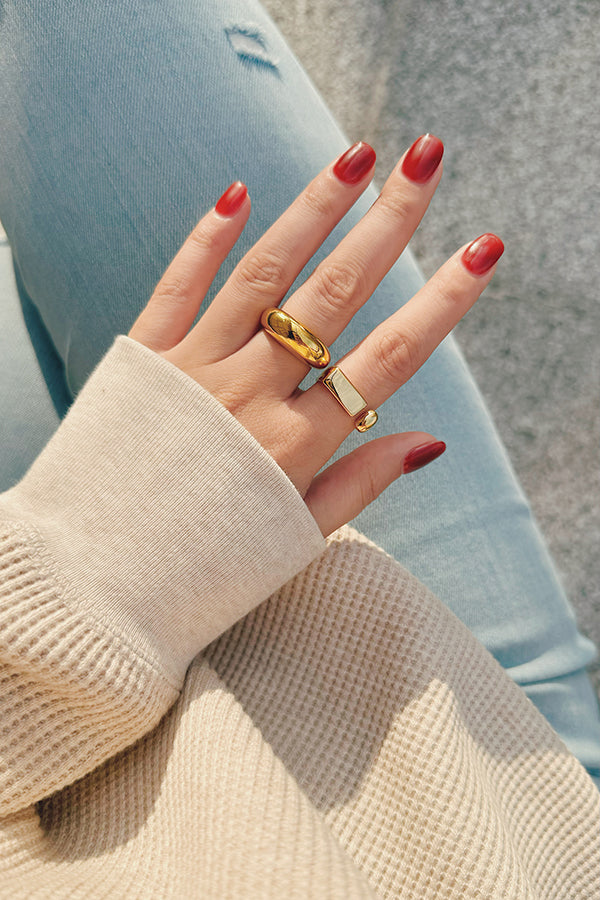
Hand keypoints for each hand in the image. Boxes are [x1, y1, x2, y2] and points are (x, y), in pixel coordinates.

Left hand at [128, 136, 502, 536]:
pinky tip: (237, 193)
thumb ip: (362, 483)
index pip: (388, 359)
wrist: (95, 583)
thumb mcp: (298, 539)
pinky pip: (176, 287)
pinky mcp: (140, 360)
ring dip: (312, 211)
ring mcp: (192, 371)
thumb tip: (431, 440)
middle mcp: (249, 395)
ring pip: (263, 276)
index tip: (482, 251)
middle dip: (387, 225)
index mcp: (296, 444)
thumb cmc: (206, 569)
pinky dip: (206, 239)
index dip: (441, 302)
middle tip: (425, 162)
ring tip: (355, 158)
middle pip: (333, 296)